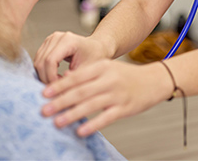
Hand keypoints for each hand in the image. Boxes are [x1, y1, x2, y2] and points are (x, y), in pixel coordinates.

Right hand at [34, 31, 110, 83]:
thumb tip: (60, 89)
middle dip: (46, 79)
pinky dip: (44, 72)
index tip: (59, 90)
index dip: (51, 78)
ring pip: (38, 62)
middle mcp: (56, 37)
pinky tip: (55, 79)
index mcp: (67, 40)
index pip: (50, 61)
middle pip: (42, 62)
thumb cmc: (95, 56)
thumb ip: (74, 78)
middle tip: (57, 91)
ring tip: (58, 85)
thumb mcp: (88, 70)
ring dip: (44, 76)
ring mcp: (50, 39)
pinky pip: (39, 61)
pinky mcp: (46, 44)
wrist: (96, 47)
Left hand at [41, 60, 172, 136]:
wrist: (154, 80)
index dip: (59, 86)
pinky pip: (106, 118)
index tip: (43, 93)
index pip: (76, 77)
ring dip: (72, 114)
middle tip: (44, 110)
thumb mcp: (106, 67)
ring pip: (90, 105)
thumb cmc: (125, 75)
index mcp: (101, 67)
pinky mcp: (125, 108)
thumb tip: (63, 80)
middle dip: (60, 101)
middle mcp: (108, 79)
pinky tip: (80, 131)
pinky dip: (92, 124)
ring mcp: (117, 94)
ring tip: (57, 122)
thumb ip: (86, 73)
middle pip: (80, 91)